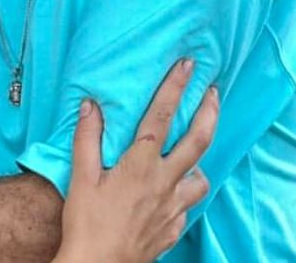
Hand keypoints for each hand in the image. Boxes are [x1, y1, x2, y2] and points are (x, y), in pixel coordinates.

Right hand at [54, 60, 216, 262]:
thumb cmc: (87, 223)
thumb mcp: (81, 177)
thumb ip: (87, 138)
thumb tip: (91, 105)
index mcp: (140, 165)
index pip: (161, 116)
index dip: (175, 87)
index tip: (187, 65)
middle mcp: (163, 183)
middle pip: (197, 141)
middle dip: (209, 112)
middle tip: (214, 92)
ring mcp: (173, 208)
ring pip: (200, 178)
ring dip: (200, 160)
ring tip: (193, 151)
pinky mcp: (173, 229)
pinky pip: (187, 205)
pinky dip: (183, 193)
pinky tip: (172, 192)